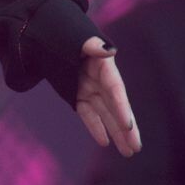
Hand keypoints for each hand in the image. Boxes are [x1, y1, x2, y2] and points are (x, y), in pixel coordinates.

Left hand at [76, 35, 140, 156]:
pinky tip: (104, 142)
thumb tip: (108, 50)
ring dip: (115, 133)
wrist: (48, 33)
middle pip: (115, 108)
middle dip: (126, 128)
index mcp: (105, 66)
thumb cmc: (65, 32)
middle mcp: (100, 80)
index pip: (116, 90)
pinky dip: (95, 126)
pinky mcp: (78, 95)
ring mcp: (90, 89)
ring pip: (105, 115)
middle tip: (136, 148)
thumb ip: (93, 45)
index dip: (122, 108)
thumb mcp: (78, 37)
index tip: (129, 126)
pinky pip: (88, 113)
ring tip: (128, 152)